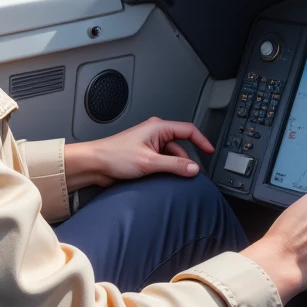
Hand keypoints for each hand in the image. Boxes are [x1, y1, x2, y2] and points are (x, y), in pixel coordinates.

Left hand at [64, 118, 215, 189]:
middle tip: (192, 173)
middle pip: (181, 145)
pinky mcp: (144, 155)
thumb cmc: (115, 156)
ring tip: (174, 178)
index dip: (202, 141)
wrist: (95, 164)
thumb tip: (193, 168)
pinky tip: (163, 179)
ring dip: (175, 166)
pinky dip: (166, 169)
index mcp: (158, 127)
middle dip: (187, 159)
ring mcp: (149, 144)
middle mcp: (155, 133)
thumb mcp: (150, 161)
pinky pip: (162, 161)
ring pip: (172, 155)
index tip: (210, 152)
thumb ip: (174, 164)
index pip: (188, 130)